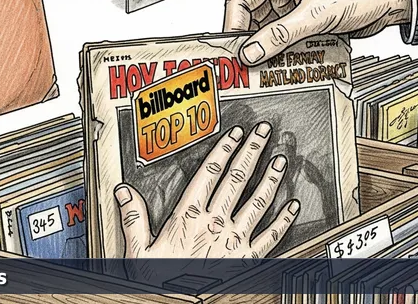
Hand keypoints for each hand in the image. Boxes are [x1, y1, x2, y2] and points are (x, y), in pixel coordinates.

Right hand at [113, 122, 299, 280]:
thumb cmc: (162, 284)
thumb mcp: (138, 252)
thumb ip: (133, 219)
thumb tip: (124, 192)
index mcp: (189, 217)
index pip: (210, 173)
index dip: (224, 149)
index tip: (234, 133)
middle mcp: (215, 223)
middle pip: (237, 179)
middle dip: (252, 152)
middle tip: (264, 132)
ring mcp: (235, 240)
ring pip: (258, 202)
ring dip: (271, 179)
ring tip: (280, 160)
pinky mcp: (248, 259)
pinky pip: (271, 236)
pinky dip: (284, 221)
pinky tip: (293, 206)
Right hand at [223, 0, 411, 65]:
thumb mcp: (318, 13)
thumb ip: (280, 35)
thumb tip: (251, 52)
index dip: (233, 26)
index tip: (233, 51)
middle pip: (250, 15)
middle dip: (250, 41)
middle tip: (247, 65)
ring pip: (265, 28)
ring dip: (266, 48)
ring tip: (265, 67)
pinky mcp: (302, 14)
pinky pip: (282, 35)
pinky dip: (281, 49)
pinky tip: (282, 63)